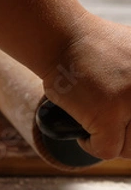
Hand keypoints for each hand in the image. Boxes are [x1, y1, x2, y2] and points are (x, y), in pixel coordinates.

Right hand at [43, 12, 130, 159]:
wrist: (65, 39)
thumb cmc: (94, 49)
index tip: (124, 123)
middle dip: (126, 140)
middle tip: (111, 132)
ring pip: (129, 149)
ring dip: (111, 144)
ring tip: (97, 129)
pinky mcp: (108, 114)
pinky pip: (106, 149)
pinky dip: (90, 146)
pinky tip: (83, 132)